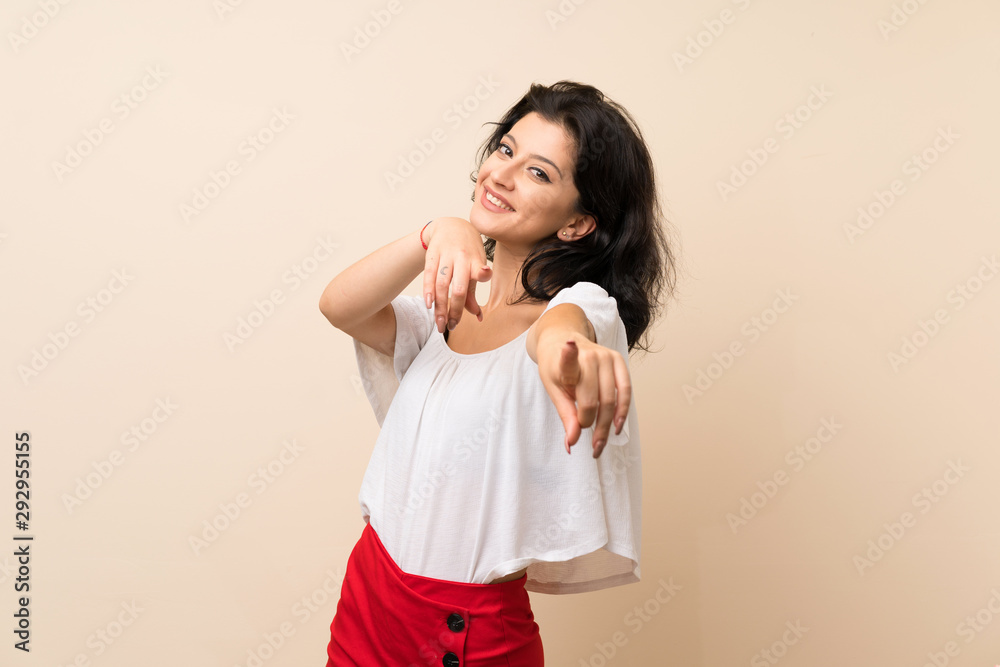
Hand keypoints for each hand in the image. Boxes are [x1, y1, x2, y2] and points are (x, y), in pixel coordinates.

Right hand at [423, 217, 492, 332]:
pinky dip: (428, 291)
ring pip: (441, 284)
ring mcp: (446, 255)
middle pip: (458, 287)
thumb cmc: (467, 252)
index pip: (480, 272)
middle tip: (451, 327)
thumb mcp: (474, 267)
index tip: (481, 298)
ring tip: (439, 323)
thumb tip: (478, 317)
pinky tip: (429, 305)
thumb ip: (472, 293)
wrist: (451, 225)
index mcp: (476, 260)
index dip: (482, 279)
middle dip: (454, 310)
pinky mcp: (432, 254)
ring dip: (440, 306)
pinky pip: (428, 275)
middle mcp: (462, 257)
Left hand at [537, 331, 630, 457]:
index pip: (568, 361)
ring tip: (601, 444)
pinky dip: (623, 411)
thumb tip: (572, 443)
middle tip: (592, 446)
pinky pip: (626, 391)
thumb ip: (565, 415)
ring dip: (608, 426)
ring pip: (612, 400)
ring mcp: (606, 357)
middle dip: (593, 427)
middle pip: (595, 400)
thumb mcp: (553, 389)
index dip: (569, 355)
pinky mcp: (619, 360)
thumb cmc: (556, 368)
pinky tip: (617, 427)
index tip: (569, 346)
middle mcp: (589, 356)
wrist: (562, 340)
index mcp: (565, 362)